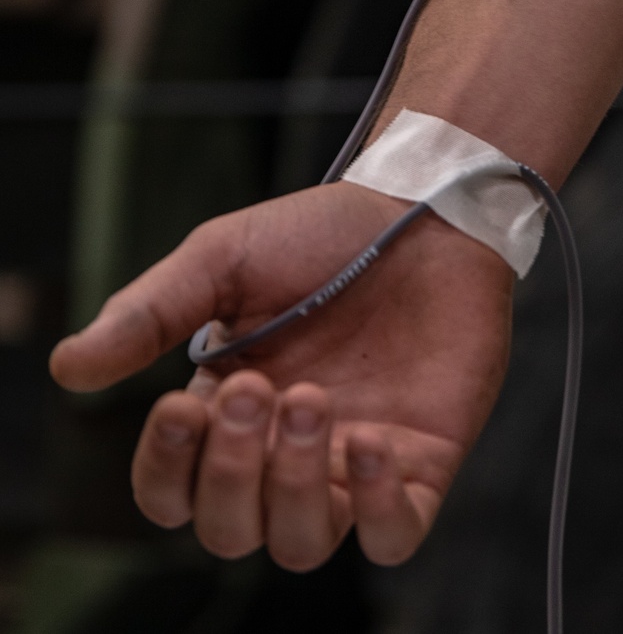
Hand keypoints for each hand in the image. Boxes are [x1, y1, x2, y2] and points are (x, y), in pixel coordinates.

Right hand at [50, 183, 512, 570]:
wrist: (423, 210)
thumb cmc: (321, 234)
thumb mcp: (224, 259)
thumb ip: (151, 313)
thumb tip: (68, 366)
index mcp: (227, 411)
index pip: (173, 493)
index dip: (166, 471)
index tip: (180, 407)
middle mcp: (285, 453)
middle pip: (231, 531)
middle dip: (234, 471)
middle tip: (259, 389)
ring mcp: (352, 464)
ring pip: (301, 544)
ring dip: (293, 485)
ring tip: (311, 399)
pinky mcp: (420, 464)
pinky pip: (392, 537)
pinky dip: (375, 509)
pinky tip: (367, 438)